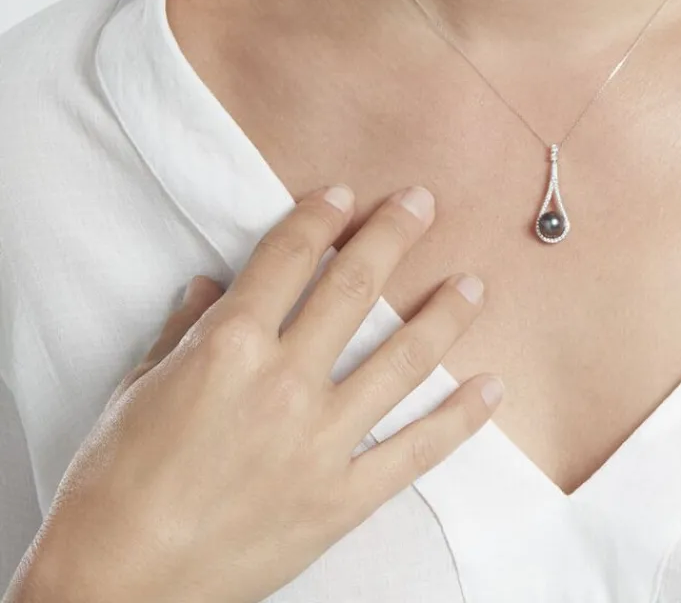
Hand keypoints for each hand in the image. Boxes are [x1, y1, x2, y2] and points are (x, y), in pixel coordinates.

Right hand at [10, 184, 501, 602]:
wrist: (114, 588)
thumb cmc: (112, 486)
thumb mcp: (135, 390)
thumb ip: (183, 331)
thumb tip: (211, 287)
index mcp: (228, 347)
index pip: (288, 257)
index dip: (320, 217)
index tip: (345, 195)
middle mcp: (283, 383)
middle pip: (355, 288)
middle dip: (394, 236)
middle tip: (423, 204)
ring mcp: (320, 441)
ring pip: (402, 360)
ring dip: (444, 315)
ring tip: (474, 285)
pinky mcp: (341, 498)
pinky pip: (415, 451)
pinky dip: (460, 419)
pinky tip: (491, 387)